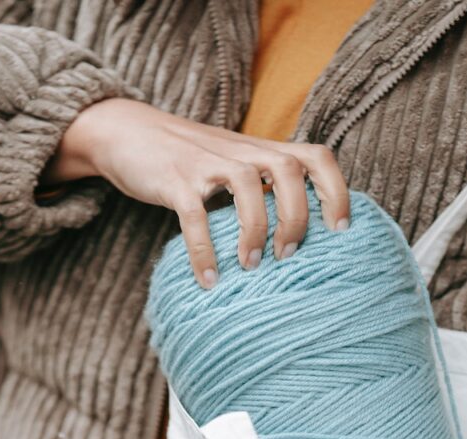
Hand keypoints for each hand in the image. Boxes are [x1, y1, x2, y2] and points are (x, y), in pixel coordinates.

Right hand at [42, 98, 349, 287]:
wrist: (126, 132)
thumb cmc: (187, 158)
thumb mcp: (232, 162)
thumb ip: (263, 185)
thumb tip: (297, 233)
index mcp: (261, 149)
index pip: (316, 157)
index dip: (336, 191)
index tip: (340, 231)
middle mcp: (241, 151)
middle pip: (290, 171)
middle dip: (297, 217)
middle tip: (288, 255)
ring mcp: (206, 162)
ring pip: (249, 185)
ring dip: (255, 231)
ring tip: (250, 267)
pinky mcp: (174, 179)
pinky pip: (195, 216)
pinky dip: (203, 251)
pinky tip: (207, 279)